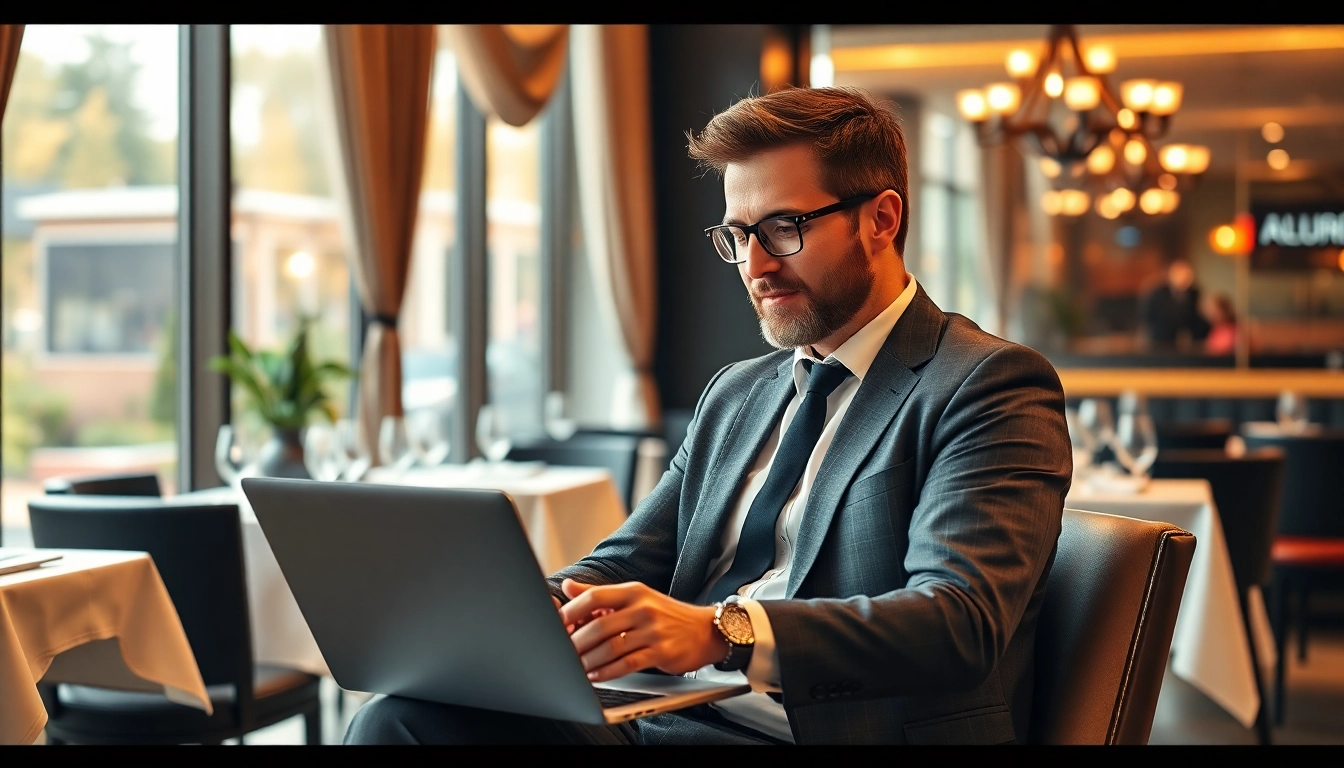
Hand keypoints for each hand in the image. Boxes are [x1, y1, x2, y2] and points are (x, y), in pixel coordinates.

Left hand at [558, 578, 728, 681]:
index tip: (558, 624)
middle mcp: (643, 608)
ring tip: (576, 666)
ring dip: (589, 660)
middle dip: (577, 642)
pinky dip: (607, 672)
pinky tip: (596, 675)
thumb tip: (567, 587)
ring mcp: (653, 631)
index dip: (572, 611)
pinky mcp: (661, 652)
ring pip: (611, 647)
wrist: (705, 630)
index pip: (594, 596)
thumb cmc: (666, 615)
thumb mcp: (636, 596)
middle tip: (563, 652)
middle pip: (599, 625)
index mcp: (633, 591)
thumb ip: (601, 594)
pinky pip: (627, 663)